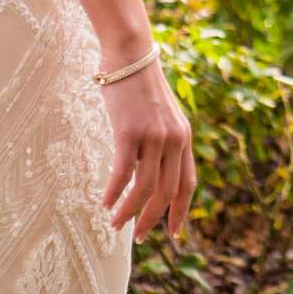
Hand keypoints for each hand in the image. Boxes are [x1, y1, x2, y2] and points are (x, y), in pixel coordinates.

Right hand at [100, 57, 195, 238]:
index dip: (181, 211)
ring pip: (145, 188)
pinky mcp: (129, 132)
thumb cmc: (140, 88)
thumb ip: (161, 144)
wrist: (129, 56)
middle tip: (139, 237)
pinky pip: (122, 173)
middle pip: (167, 191)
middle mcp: (174, 139)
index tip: (173, 234)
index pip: (188, 183)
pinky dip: (113, 192)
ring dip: (129, 212)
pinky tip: (104, 203)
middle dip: (153, 219)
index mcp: (184, 137)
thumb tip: (150, 177)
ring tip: (115, 225)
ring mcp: (153, 136)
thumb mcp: (160, 117)